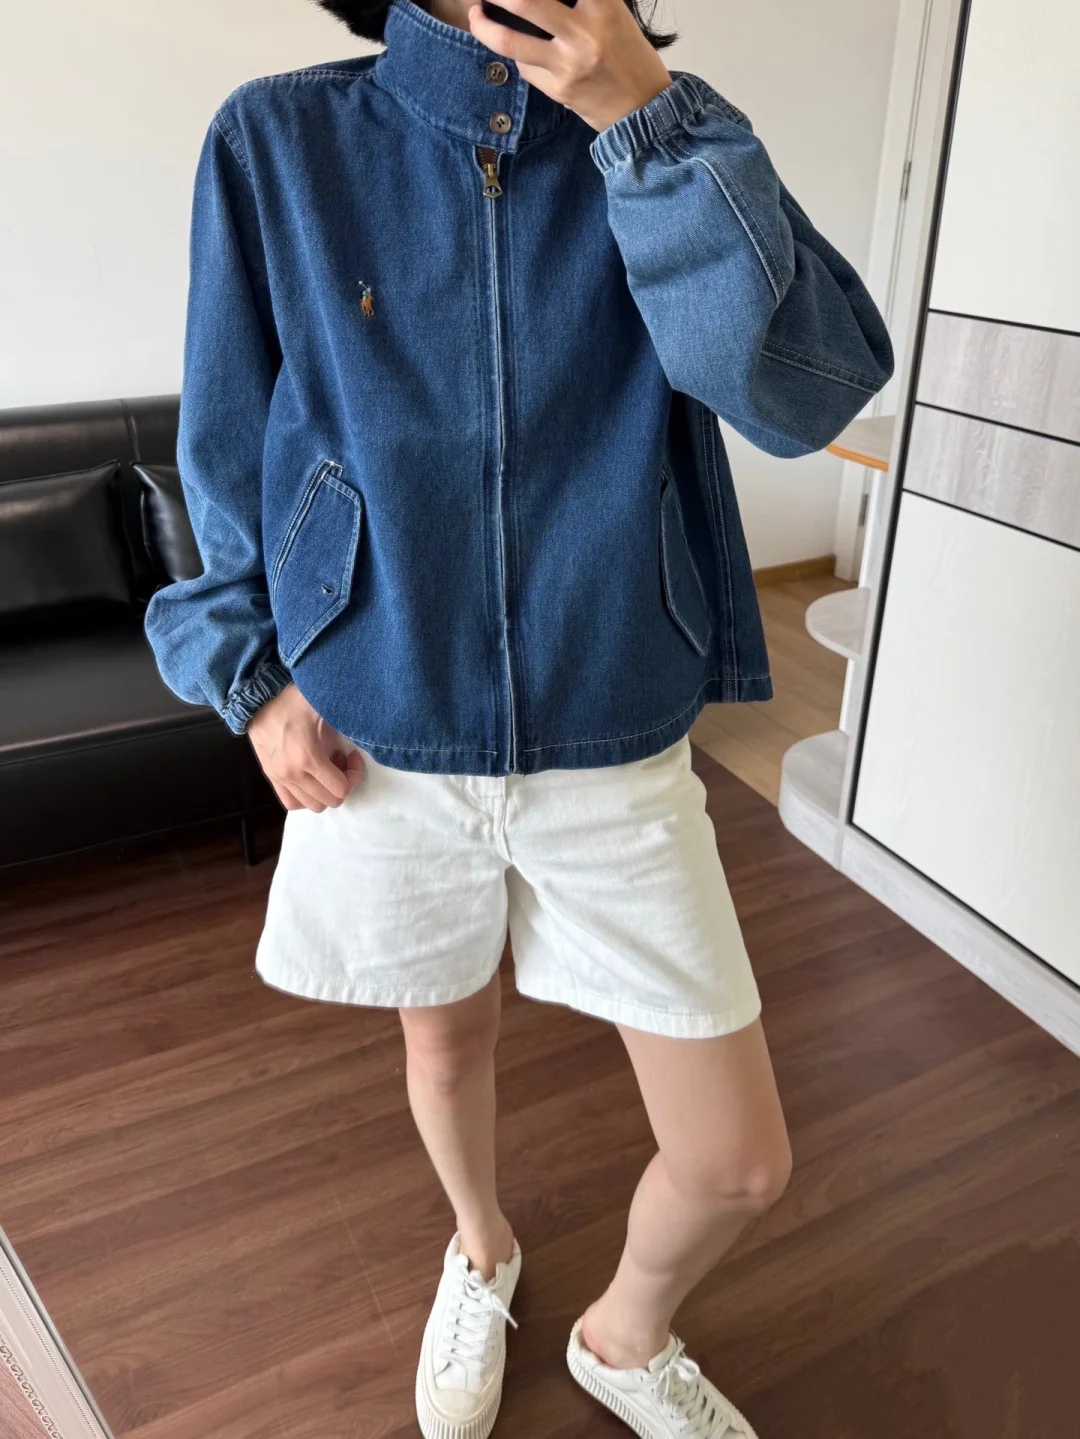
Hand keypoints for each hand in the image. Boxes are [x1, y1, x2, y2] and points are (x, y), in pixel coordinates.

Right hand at [247, 682, 364, 812]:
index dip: (354, 775)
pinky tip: (311, 778)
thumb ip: (343, 723)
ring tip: (325, 768)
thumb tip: (362, 733)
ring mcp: (280, 779)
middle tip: (340, 761)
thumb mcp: (323, 708)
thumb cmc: (292, 699)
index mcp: (308, 757)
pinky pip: (291, 802)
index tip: (352, 755)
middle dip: (342, 783)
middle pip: (330, 801)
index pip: (341, 789)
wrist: (257, 698)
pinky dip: (306, 797)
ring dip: (325, 791)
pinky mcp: (271, 778)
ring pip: (312, 805)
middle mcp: (293, 774)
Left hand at [467, 0, 672, 132]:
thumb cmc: (631, 57)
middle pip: (523, 1)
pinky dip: (517, 55)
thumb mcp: (615, 15)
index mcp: (603, 6)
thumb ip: (582, 2)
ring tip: (476, 13)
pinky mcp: (558, 91)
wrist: (645, 109)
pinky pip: (524, 67)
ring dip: (483, 25)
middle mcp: (583, 34)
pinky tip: (517, 49)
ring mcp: (567, 65)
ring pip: (509, 41)